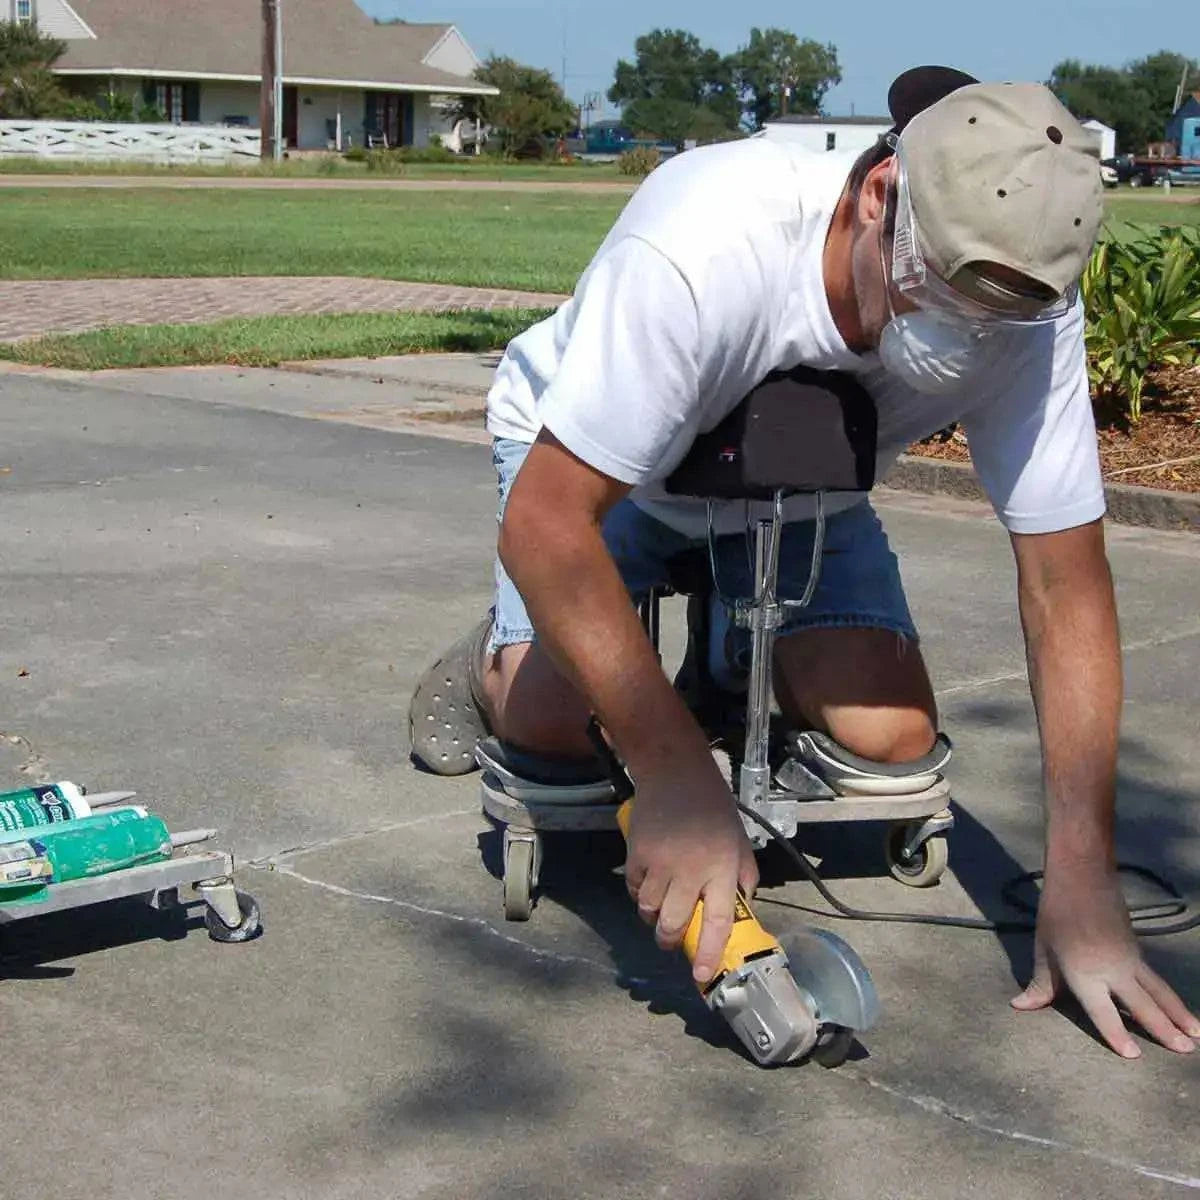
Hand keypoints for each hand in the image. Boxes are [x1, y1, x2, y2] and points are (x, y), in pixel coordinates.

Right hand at [624, 756, 758, 984]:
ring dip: (652, 916)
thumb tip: (740, 909)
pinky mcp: (637, 854)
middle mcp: (691, 870)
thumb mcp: (739, 841)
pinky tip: (647, 883)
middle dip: (670, 940)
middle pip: (674, 923)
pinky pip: (633, 888)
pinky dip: (638, 893)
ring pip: (649, 910)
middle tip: (671, 940)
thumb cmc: (713, 808)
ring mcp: (660, 863)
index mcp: (722, 869)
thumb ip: (743, 877)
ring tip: (659, 908)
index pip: (719, 922)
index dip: (709, 953)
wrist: (675, 775)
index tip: (701, 976)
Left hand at [1011, 865, 1199, 1056]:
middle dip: (1164, 1030)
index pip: (1102, 1010)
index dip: (1115, 1033)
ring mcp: (1130, 960)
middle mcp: (1112, 970)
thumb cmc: (1056, 914)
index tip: (1134, 1056)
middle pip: (1143, 1004)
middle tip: (1186, 1052)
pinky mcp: (1137, 951)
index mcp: (1084, 972)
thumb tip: (1019, 1006)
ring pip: (1159, 992)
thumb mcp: (1043, 950)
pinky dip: (1171, 997)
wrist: (1082, 877)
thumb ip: (1040, 984)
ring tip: (1196, 1036)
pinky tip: (1181, 1010)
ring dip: (1178, 1014)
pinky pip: (1157, 980)